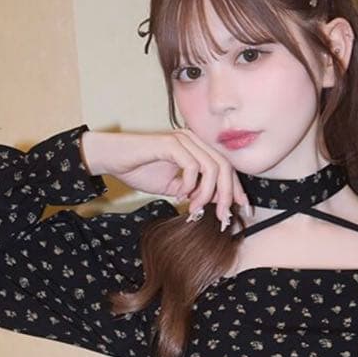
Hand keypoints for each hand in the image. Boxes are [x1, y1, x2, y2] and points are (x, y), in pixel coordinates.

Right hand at [79, 127, 249, 227]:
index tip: (243, 209)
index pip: (227, 168)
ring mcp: (183, 139)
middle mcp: (194, 140)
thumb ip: (196, 191)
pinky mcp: (171, 143)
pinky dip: (190, 185)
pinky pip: (193, 166)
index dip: (237, 189)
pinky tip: (179, 195)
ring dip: (207, 194)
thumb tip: (217, 204)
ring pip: (212, 168)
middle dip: (227, 196)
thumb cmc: (141, 170)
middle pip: (225, 167)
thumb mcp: (176, 187)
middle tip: (221, 216)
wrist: (114, 159)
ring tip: (195, 207)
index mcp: (198, 148)